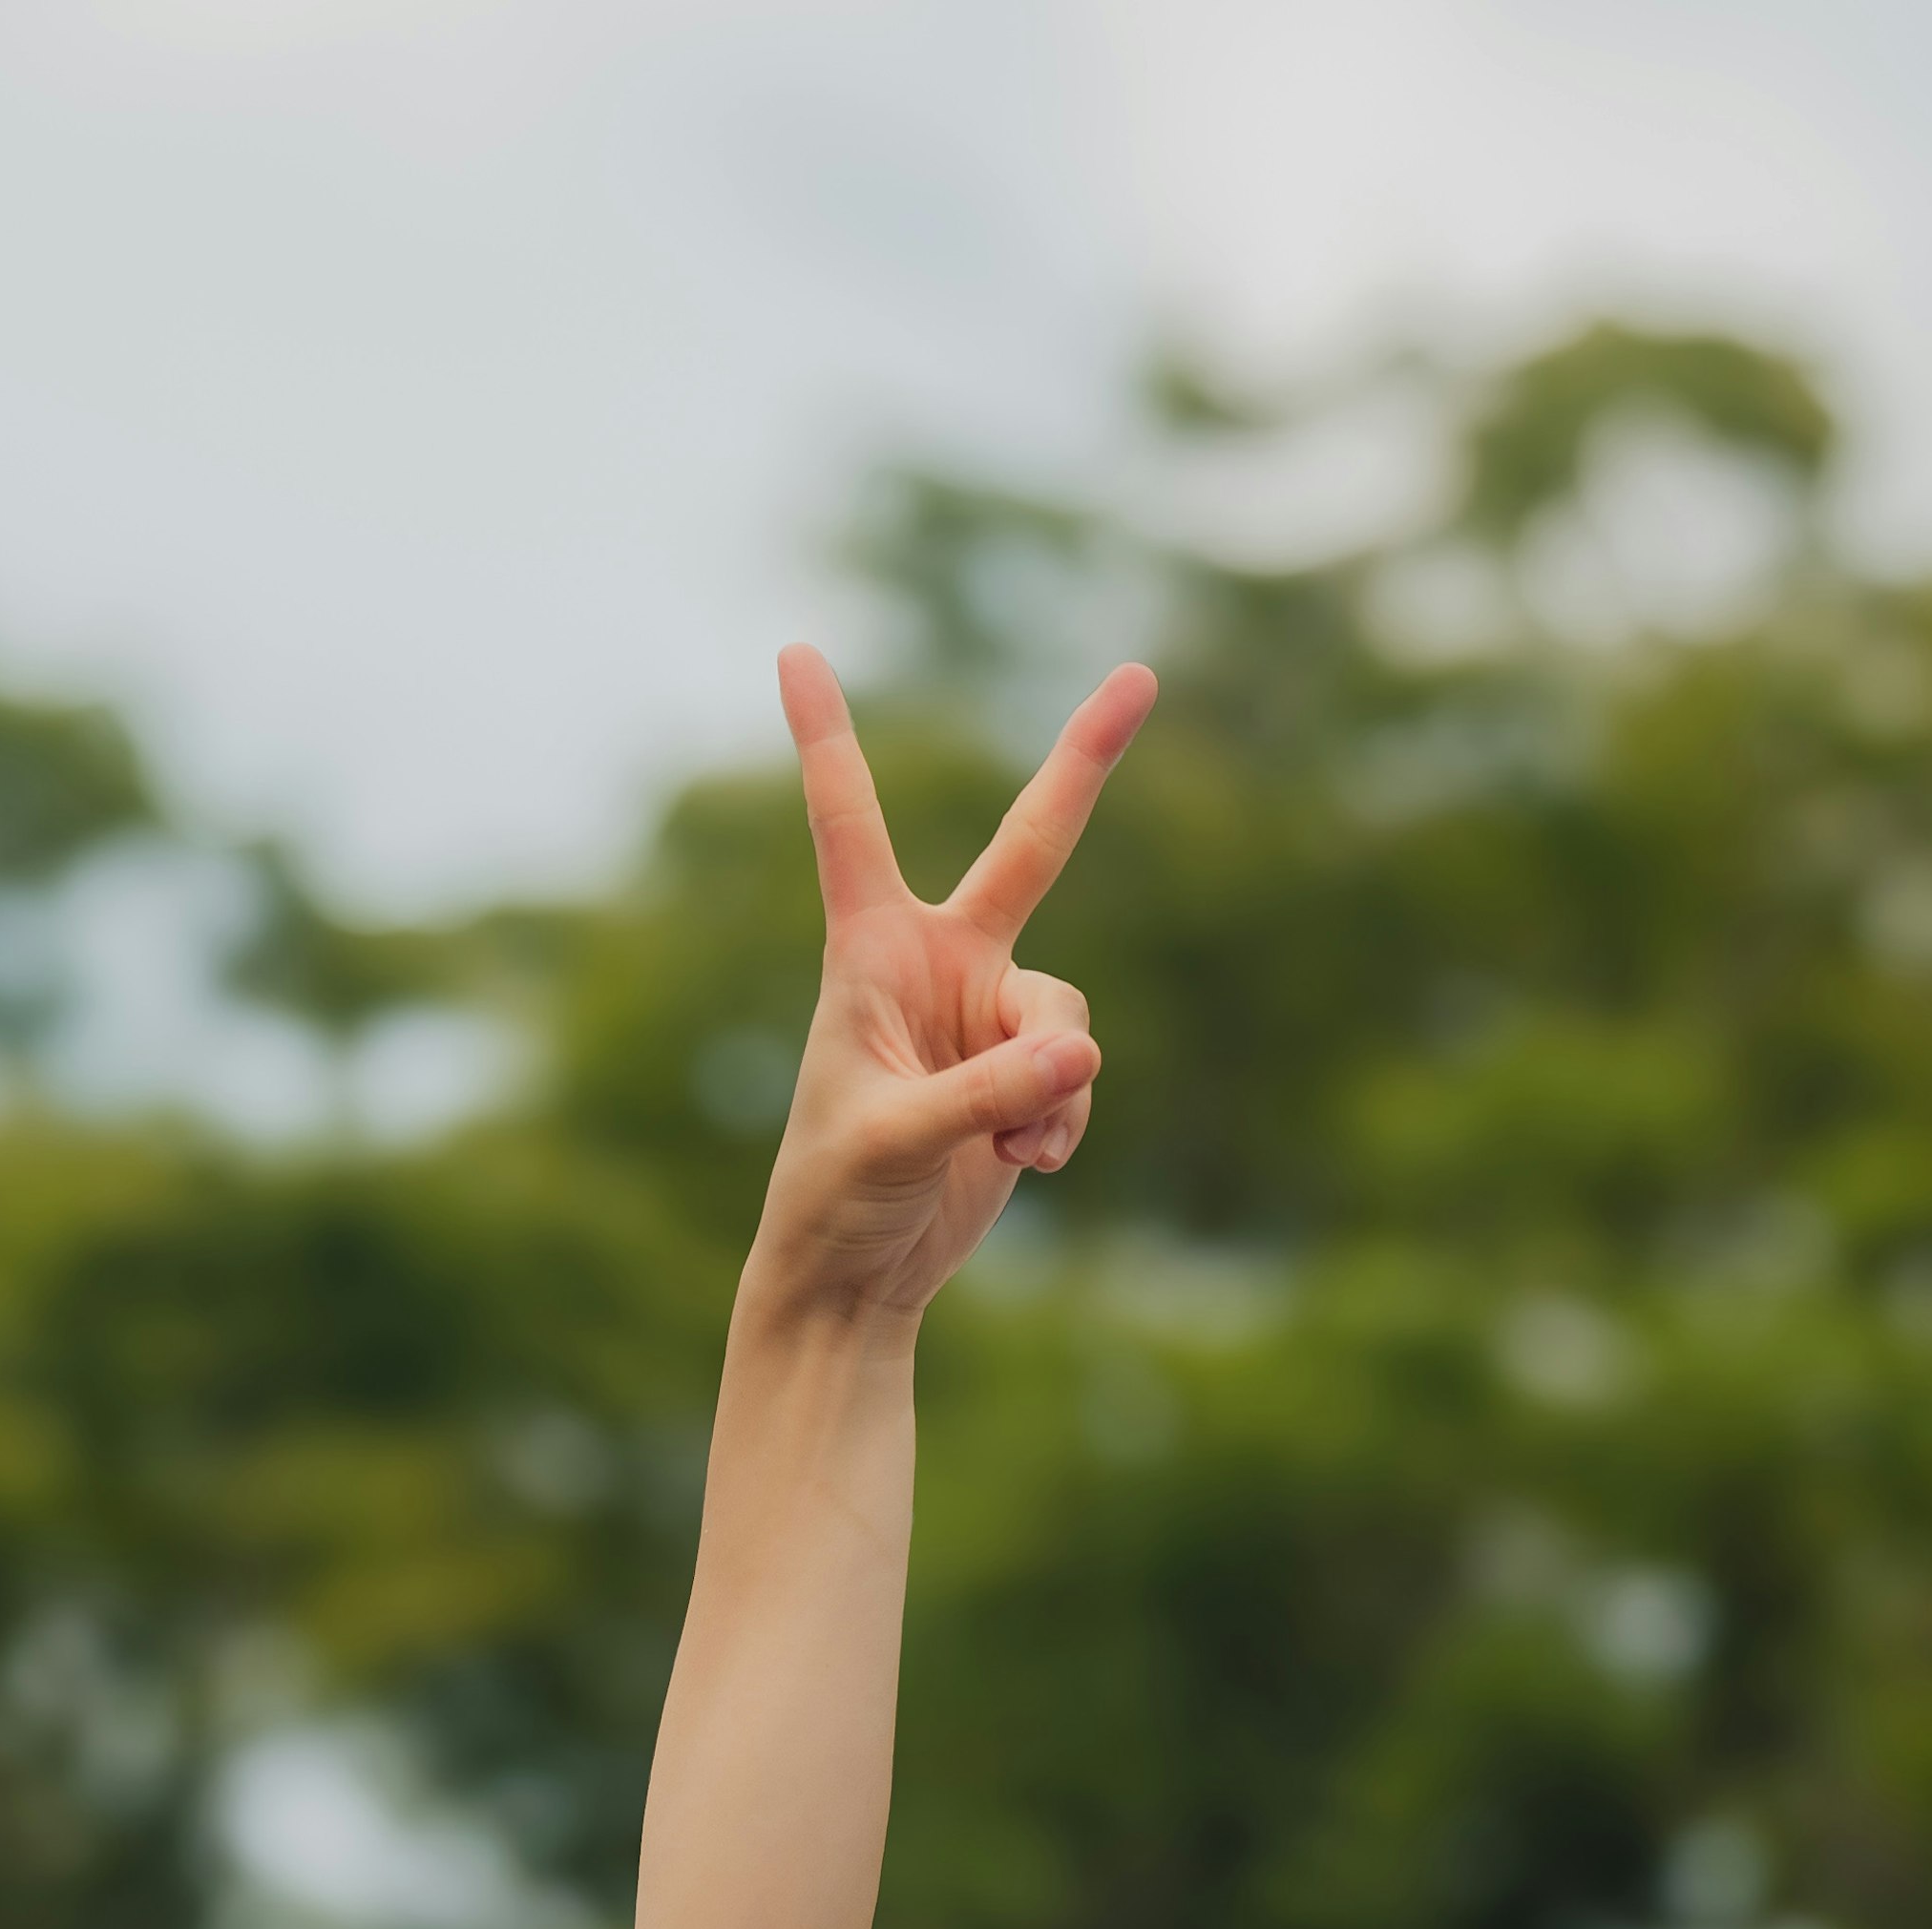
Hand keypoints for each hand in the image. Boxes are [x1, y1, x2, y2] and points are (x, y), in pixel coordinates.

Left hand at [746, 645, 1156, 1332]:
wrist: (853, 1277)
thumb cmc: (836, 1195)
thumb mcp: (897, 1139)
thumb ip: (987, 1094)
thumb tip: (1079, 1049)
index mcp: (872, 950)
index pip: (848, 822)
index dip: (824, 736)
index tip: (790, 649)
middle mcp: (937, 962)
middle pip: (1030, 845)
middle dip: (1085, 762)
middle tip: (1141, 676)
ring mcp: (988, 1016)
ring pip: (1068, 1010)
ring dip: (1052, 1083)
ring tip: (1008, 1147)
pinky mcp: (1025, 1074)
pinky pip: (1076, 1075)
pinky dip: (1059, 1124)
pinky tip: (1017, 1167)